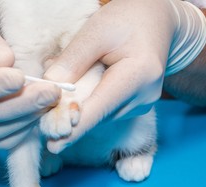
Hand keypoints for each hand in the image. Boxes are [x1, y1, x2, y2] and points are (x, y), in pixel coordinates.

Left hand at [44, 0, 205, 153]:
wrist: (155, 21)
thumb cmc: (125, 20)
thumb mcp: (95, 32)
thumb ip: (72, 61)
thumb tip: (50, 89)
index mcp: (139, 75)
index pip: (100, 109)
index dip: (75, 129)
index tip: (54, 146)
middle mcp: (144, 97)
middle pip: (98, 115)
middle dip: (70, 110)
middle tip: (51, 93)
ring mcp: (143, 104)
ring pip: (100, 114)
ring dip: (80, 103)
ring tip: (74, 75)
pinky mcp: (137, 106)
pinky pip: (106, 110)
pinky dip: (90, 101)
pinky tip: (87, 81)